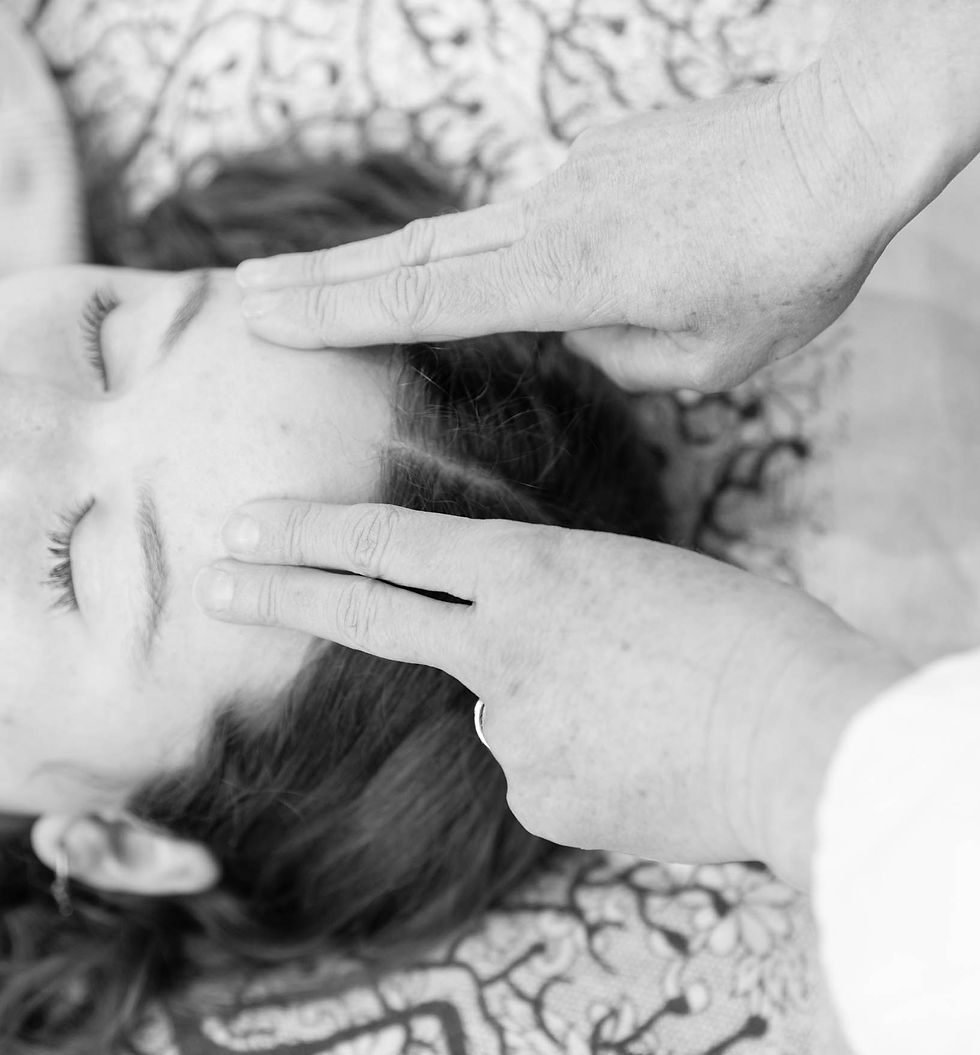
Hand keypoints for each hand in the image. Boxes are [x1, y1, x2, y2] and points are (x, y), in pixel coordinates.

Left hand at [194, 503, 907, 886]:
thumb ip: (555, 618)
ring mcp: (509, 729)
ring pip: (504, 715)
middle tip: (215, 576)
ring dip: (559, 712)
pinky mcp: (536, 799)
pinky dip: (584, 769)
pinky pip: (542, 775)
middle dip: (283, 591)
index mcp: (536, 569)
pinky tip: (646, 767)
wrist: (801, 741)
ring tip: (651, 717)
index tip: (250, 527)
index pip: (396, 543)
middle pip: (370, 612)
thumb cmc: (752, 643)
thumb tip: (507, 687)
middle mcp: (500, 645)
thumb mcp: (643, 585)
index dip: (315, 533)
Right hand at [233, 60, 907, 392]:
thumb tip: (575, 330)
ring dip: (397, 263)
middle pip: (414, 253)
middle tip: (245, 297)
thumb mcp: (705, 360)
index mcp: (571, 277)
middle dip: (322, 280)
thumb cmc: (786, 268)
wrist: (840, 149)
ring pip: (466, 233)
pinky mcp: (601, 158)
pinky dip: (514, 253)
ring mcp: (573, 179)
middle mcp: (554, 217)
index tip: (260, 316)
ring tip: (335, 291)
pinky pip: (540, 217)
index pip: (424, 297)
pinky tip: (554, 274)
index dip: (334, 310)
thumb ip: (618, 356)